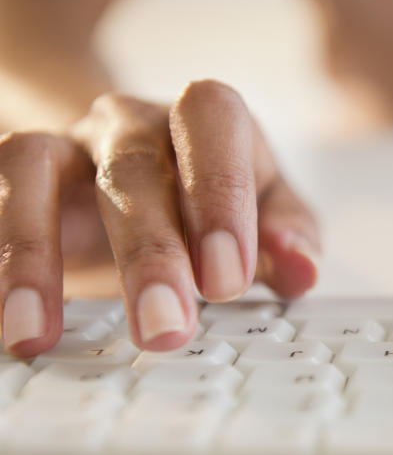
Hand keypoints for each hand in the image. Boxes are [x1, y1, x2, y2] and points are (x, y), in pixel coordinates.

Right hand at [0, 79, 320, 355]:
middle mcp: (129, 123)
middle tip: (163, 328)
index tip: (226, 280)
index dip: (220, 195)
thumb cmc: (215, 201)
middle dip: (148, 252)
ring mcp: (62, 146)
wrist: (139, 177)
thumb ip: (290, 237)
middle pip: (132, 167)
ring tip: (35, 333)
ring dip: (31, 254)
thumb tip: (302, 268)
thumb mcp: (268, 214)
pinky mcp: (9, 179)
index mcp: (204, 121)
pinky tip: (4, 321)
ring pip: (32, 168)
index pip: (212, 124)